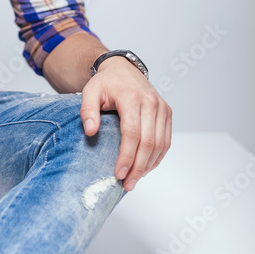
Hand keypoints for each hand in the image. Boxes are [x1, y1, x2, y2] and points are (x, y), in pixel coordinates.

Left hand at [79, 57, 171, 190]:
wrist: (123, 69)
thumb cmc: (106, 83)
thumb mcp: (90, 92)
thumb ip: (87, 111)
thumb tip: (91, 132)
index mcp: (132, 98)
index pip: (132, 133)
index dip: (127, 156)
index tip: (118, 173)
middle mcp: (151, 103)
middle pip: (149, 142)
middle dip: (138, 167)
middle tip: (127, 184)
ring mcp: (161, 108)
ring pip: (161, 144)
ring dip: (149, 165)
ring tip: (135, 180)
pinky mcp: (167, 113)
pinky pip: (166, 140)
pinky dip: (157, 157)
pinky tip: (145, 167)